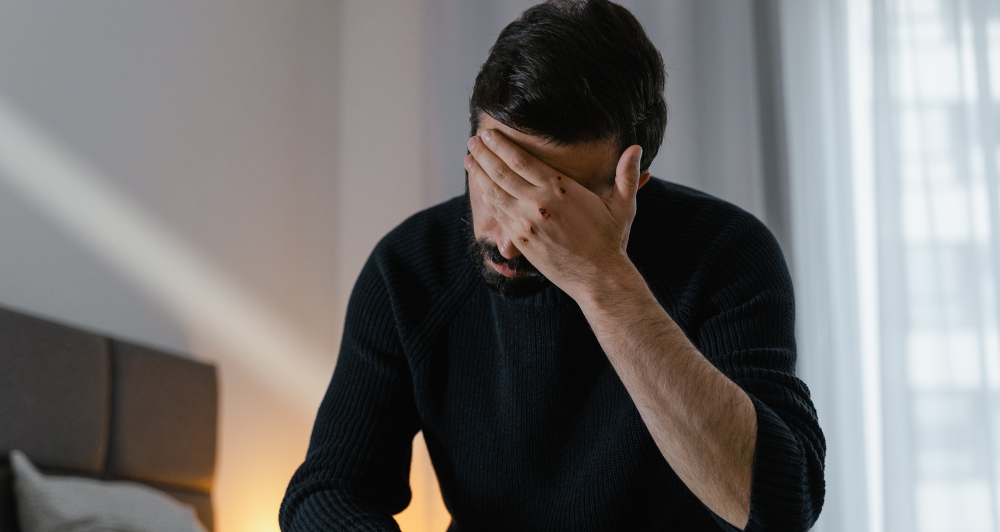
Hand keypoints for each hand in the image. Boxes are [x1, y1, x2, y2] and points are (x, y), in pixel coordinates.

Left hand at [465, 129, 646, 300]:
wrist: (598, 277)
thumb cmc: (610, 240)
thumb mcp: (622, 205)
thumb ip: (626, 175)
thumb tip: (637, 148)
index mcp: (560, 188)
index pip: (521, 160)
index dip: (501, 145)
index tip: (489, 134)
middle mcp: (538, 203)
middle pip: (501, 172)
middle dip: (484, 154)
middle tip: (472, 141)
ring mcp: (526, 222)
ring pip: (494, 192)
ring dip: (479, 174)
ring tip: (469, 160)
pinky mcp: (521, 240)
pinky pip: (497, 215)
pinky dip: (486, 198)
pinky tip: (480, 188)